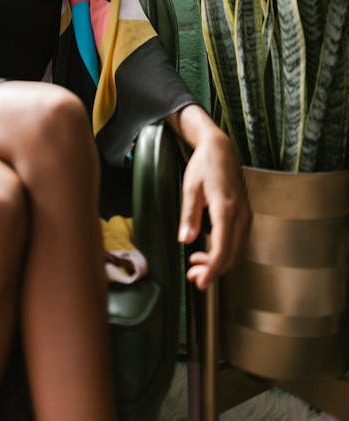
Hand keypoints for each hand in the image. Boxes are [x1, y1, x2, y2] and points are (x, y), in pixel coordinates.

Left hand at [171, 107, 250, 289]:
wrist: (222, 149)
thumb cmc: (204, 165)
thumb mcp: (191, 188)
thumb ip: (189, 215)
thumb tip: (185, 240)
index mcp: (226, 209)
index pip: (223, 248)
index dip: (212, 269)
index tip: (200, 281)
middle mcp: (241, 215)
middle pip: (232, 255)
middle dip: (214, 271)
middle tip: (193, 277)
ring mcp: (246, 216)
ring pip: (237, 251)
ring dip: (219, 263)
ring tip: (196, 265)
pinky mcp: (245, 215)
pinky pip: (238, 241)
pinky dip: (225, 252)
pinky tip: (208, 251)